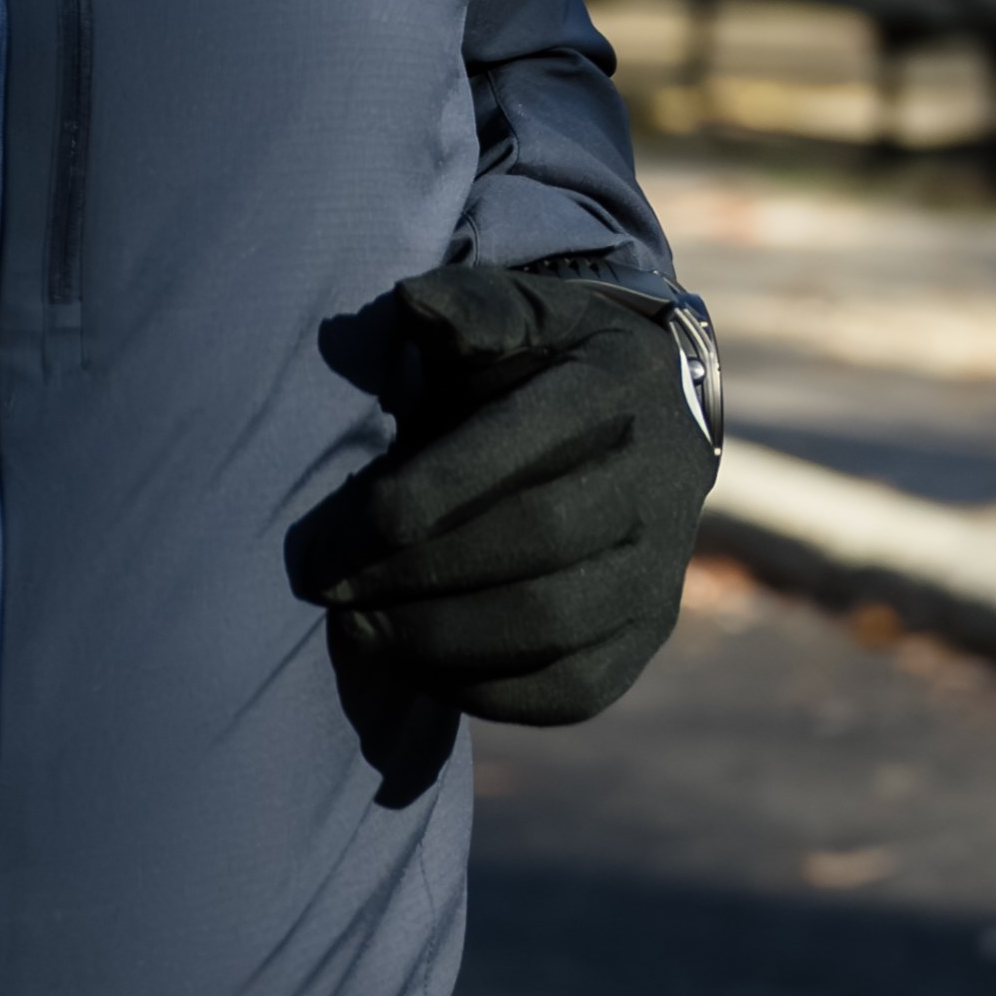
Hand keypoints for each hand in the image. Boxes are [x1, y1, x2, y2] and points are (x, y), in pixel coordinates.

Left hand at [294, 260, 722, 732]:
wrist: (650, 423)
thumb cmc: (547, 366)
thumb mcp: (521, 314)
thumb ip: (470, 308)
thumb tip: (414, 304)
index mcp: (616, 386)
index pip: (519, 447)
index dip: (419, 498)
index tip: (332, 535)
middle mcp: (658, 479)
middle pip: (537, 540)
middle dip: (417, 574)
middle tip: (333, 592)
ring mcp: (663, 566)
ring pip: (555, 624)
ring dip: (440, 639)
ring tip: (362, 633)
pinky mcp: (649, 633)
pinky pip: (571, 689)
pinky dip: (485, 691)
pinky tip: (418, 666)